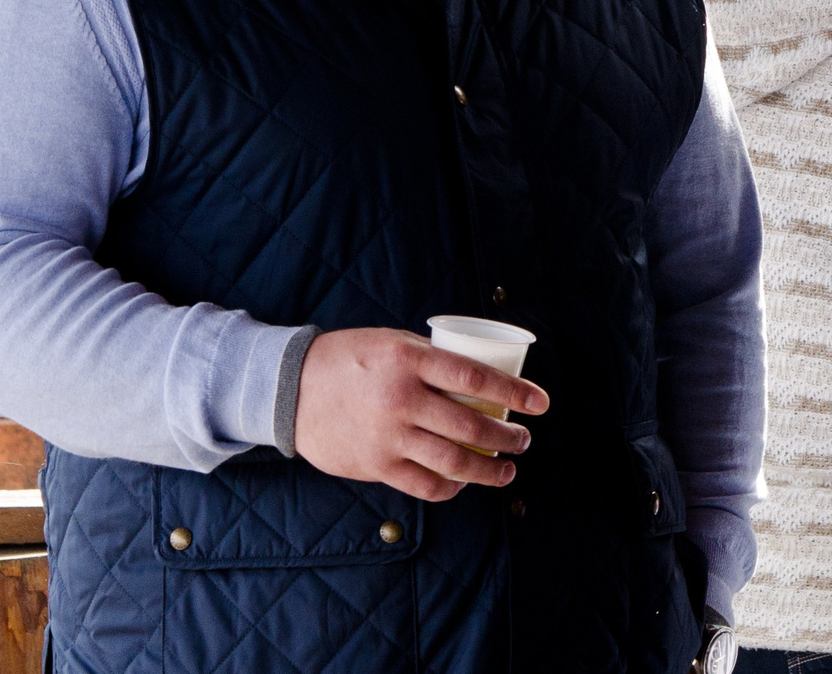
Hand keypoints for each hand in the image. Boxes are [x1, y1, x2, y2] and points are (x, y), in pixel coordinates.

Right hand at [293, 328, 548, 501]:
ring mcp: (388, 435)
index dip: (515, 392)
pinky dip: (451, 487)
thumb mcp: (392, 343)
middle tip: (523, 440)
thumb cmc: (349, 359)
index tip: (541, 403)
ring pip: (454, 462)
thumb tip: (478, 376)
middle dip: (508, 438)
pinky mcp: (376, 464)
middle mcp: (402, 399)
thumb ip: (431, 359)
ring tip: (506, 470)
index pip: (476, 379)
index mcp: (410, 360)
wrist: (290, 387)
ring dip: (488, 470)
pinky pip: (424, 484)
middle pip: (472, 426)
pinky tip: (463, 483)